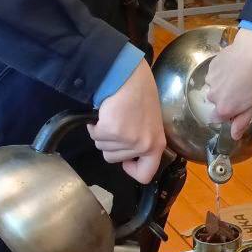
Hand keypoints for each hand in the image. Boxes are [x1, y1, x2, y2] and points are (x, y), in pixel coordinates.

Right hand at [90, 61, 165, 183]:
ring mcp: (127, 139)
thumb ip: (142, 141)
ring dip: (103, 133)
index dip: (132, 170)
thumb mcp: (150, 122)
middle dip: (111, 144)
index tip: (126, 161)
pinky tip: (105, 113)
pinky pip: (95, 135)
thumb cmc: (140, 94)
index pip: (145, 175)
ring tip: (113, 115)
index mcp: (156, 144)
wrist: (129, 76)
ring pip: (103, 147)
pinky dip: (95, 125)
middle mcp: (143, 145)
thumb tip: (129, 157)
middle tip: (119, 124)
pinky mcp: (111, 130)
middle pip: (114, 159)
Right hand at [206, 29, 251, 138]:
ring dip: (222, 85)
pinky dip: (221, 73)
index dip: (227, 113)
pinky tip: (232, 68)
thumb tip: (234, 136)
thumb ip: (241, 122)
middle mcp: (212, 97)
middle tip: (240, 89)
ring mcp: (210, 82)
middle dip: (225, 98)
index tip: (236, 106)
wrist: (251, 54)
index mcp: (223, 109)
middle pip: (215, 102)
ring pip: (214, 88)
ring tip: (237, 77)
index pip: (217, 119)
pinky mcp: (210, 68)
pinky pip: (213, 75)